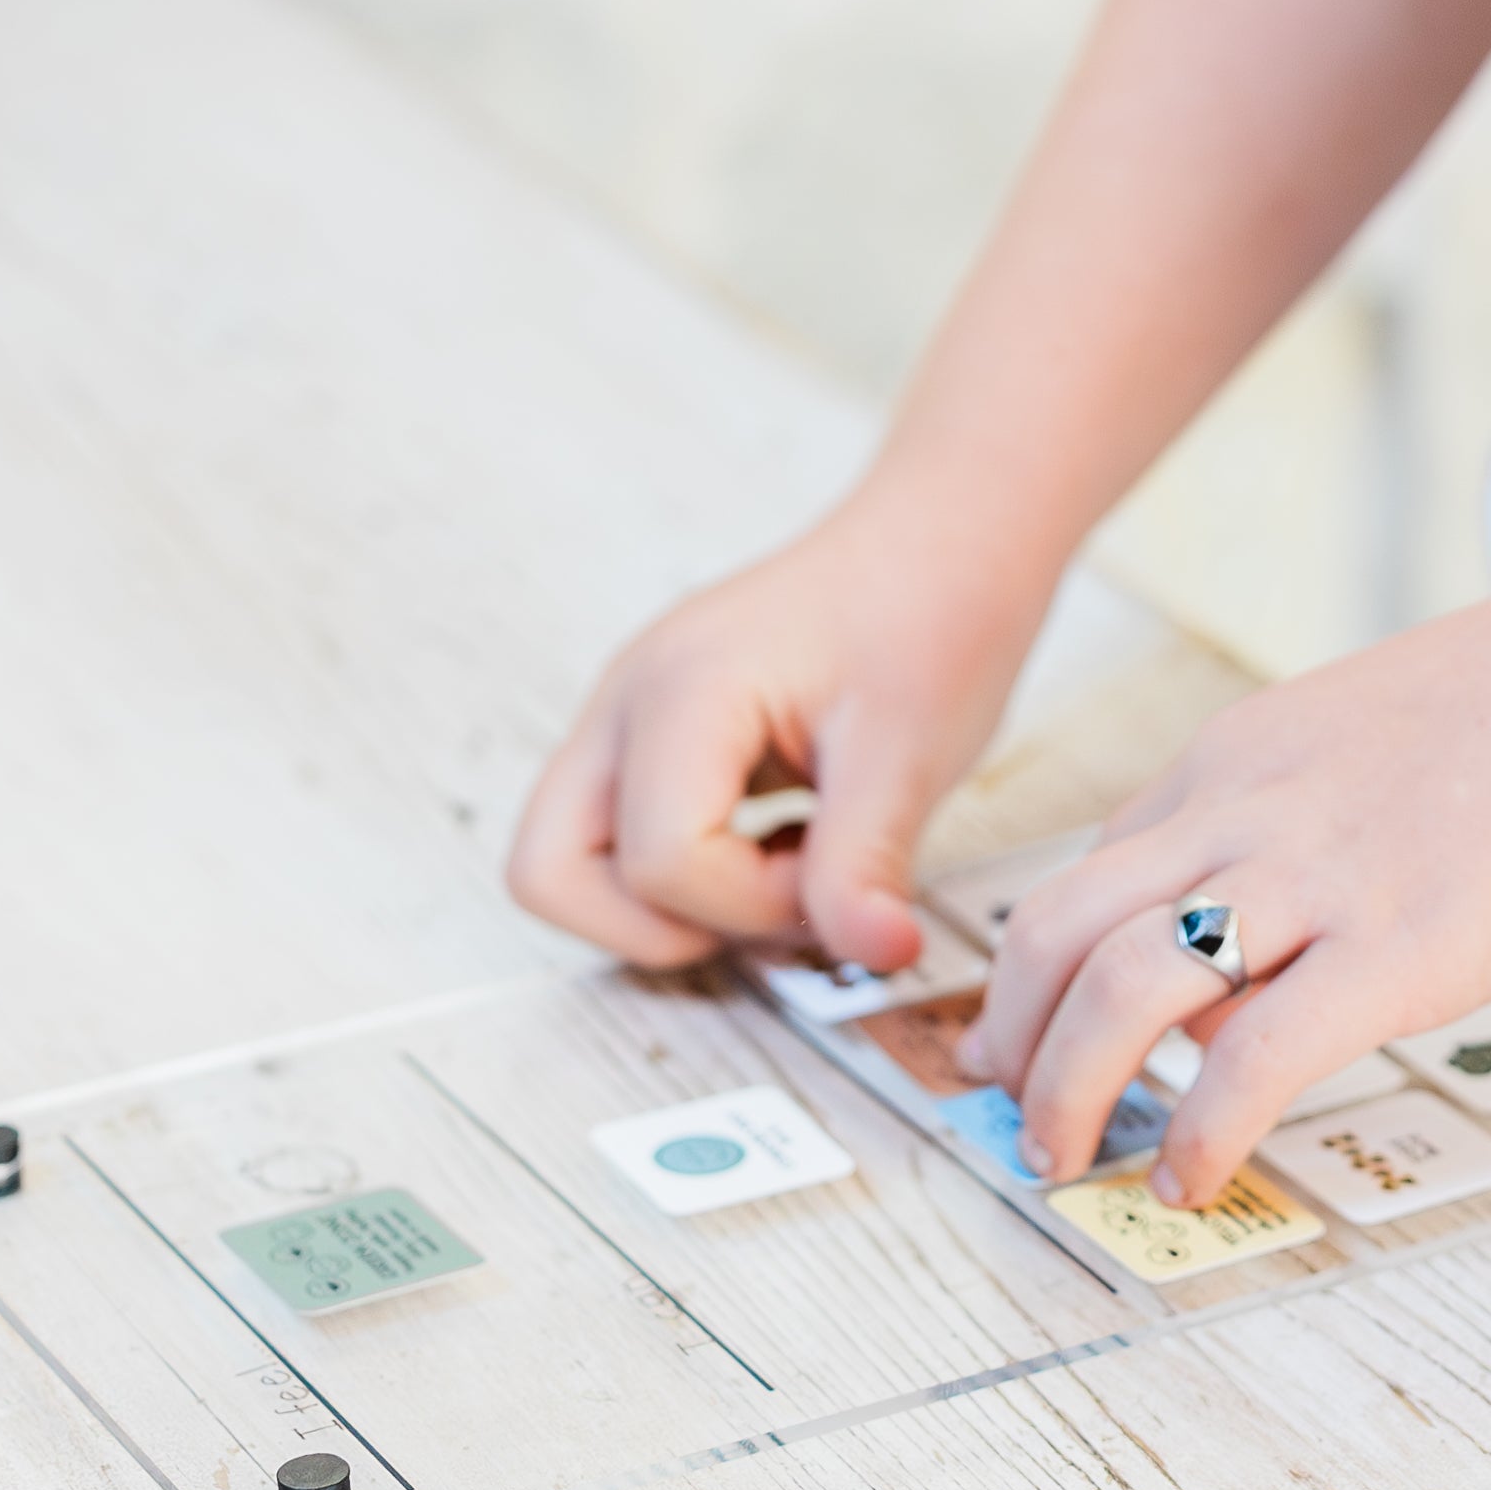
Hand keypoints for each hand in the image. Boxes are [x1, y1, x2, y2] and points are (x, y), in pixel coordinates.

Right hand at [506, 492, 1044, 975]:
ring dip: (671, 902)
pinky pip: (623, 833)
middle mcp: (632, 698)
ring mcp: (632, 714)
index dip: (750, 905)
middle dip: (658, 926)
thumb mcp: (911, 750)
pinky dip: (690, 871)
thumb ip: (867, 865)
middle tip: (770, 902)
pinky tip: (782, 844)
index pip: (658, 863)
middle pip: (548, 870)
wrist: (942, 535)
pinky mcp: (656, 733)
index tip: (832, 877)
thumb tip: (868, 955)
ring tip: (781, 870)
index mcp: (685, 690)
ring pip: (570, 859)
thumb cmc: (927, 608)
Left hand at [959, 565, 1490, 1205]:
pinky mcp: (1396, 951)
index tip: (1035, 1033)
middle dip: (1013, 1037)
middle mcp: (1248, 809)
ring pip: (1118, 991)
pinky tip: (1193, 1177)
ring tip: (1071, 1162)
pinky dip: (1200, 1134)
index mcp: (1244, 757)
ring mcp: (1316, 879)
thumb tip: (1273, 924)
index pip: (1095, 869)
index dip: (1045, 970)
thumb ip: (1304, 812)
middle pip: (1058, 928)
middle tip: (1014, 1111)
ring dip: (1070, 1094)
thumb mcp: (1377, 728)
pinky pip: (1253, 1060)